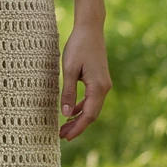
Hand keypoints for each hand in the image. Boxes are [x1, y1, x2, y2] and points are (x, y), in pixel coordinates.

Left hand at [59, 23, 111, 140]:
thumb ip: (68, 92)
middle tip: (62, 136)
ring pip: (92, 108)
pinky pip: (91, 99)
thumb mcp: (69, 69)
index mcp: (98, 87)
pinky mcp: (100, 80)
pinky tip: (71, 111)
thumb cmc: (78, 46)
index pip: (88, 115)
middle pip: (92, 114)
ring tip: (64, 127)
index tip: (65, 137)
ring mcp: (103, 84)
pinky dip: (82, 107)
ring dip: (79, 118)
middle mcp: (104, 88)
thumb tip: (66, 113)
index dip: (77, 128)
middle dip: (77, 126)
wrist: (90, 29)